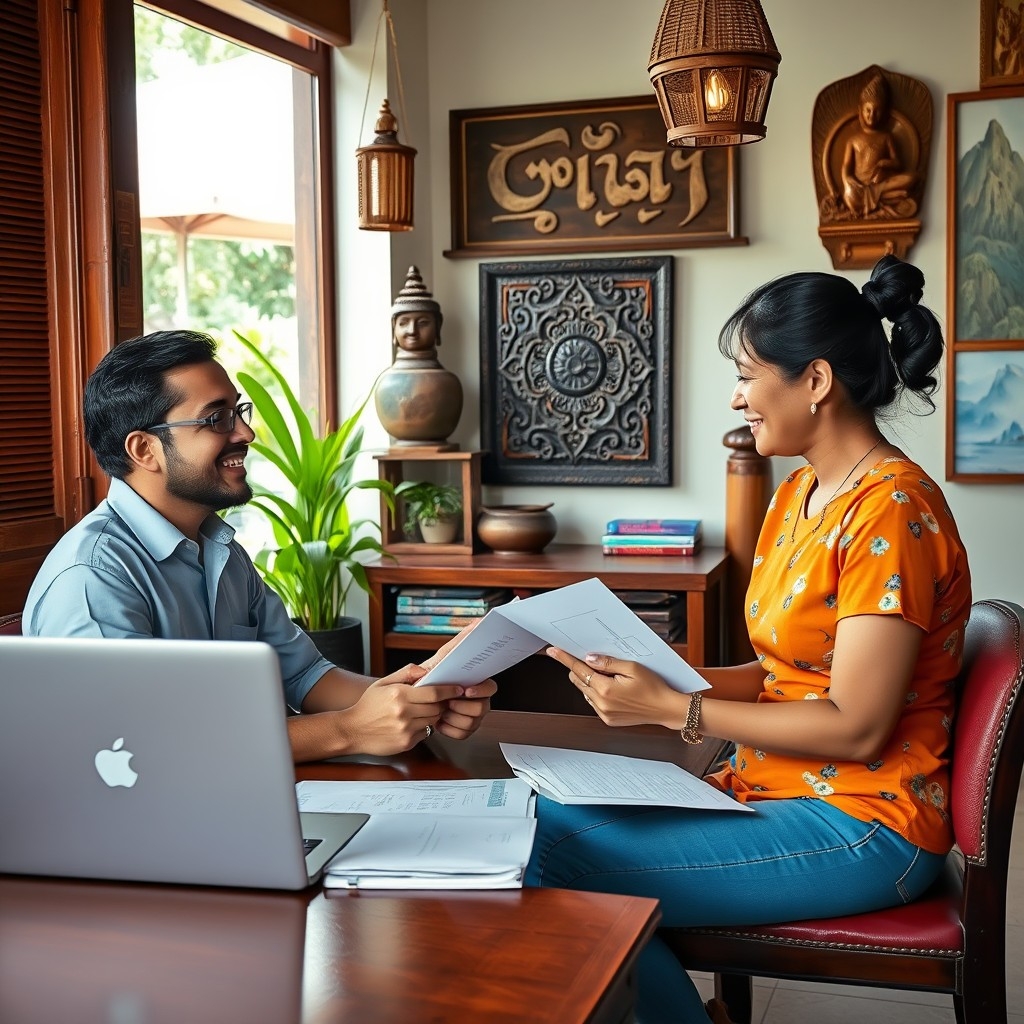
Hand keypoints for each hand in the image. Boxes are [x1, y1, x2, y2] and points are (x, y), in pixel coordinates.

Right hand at [342, 664, 466, 753]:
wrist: (352, 730)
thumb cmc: (368, 705)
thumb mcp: (383, 683)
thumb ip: (405, 673)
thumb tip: (426, 671)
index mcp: (399, 695)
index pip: (434, 692)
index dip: (449, 690)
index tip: (458, 689)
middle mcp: (404, 713)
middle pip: (437, 708)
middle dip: (442, 703)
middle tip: (440, 700)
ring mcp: (406, 730)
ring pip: (433, 721)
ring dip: (433, 715)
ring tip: (423, 711)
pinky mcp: (406, 743)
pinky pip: (425, 733)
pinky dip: (423, 727)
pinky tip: (412, 723)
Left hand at [415, 621, 495, 740]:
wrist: (410, 701)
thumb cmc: (428, 677)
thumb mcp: (441, 658)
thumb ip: (460, 641)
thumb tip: (477, 622)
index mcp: (474, 682)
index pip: (490, 687)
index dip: (481, 691)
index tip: (466, 691)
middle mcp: (477, 699)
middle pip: (483, 708)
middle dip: (463, 707)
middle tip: (448, 703)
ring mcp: (471, 715)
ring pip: (473, 722)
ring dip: (454, 718)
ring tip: (441, 711)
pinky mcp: (463, 729)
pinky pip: (463, 734)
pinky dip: (450, 729)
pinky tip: (440, 722)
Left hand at [545, 646, 684, 728]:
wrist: (666, 708)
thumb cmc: (654, 687)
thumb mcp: (632, 667)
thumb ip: (608, 663)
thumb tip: (589, 658)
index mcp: (606, 689)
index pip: (579, 669)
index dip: (566, 659)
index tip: (554, 652)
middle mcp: (602, 704)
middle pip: (579, 681)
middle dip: (580, 669)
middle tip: (591, 660)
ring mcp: (604, 714)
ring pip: (585, 692)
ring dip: (590, 682)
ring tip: (610, 677)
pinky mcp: (608, 720)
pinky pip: (594, 703)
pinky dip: (597, 693)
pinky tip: (612, 688)